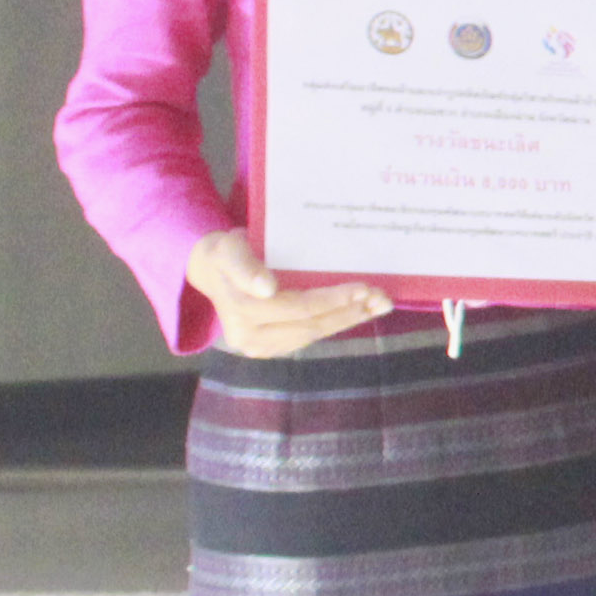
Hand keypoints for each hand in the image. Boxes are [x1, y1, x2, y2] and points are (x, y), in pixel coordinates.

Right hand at [184, 227, 390, 359]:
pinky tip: (360, 312)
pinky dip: (336, 323)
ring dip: (349, 320)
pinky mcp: (272, 347)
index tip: (363, 288)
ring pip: (314, 335)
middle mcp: (248, 337)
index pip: (297, 309)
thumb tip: (267, 288)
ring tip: (379, 305)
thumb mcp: (229, 249)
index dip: (332, 301)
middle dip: (349, 313)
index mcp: (241, 312)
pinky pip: (309, 336)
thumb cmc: (225, 253)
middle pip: (310, 326)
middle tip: (382, 298)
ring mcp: (260, 347)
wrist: (213, 270)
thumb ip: (245, 266)